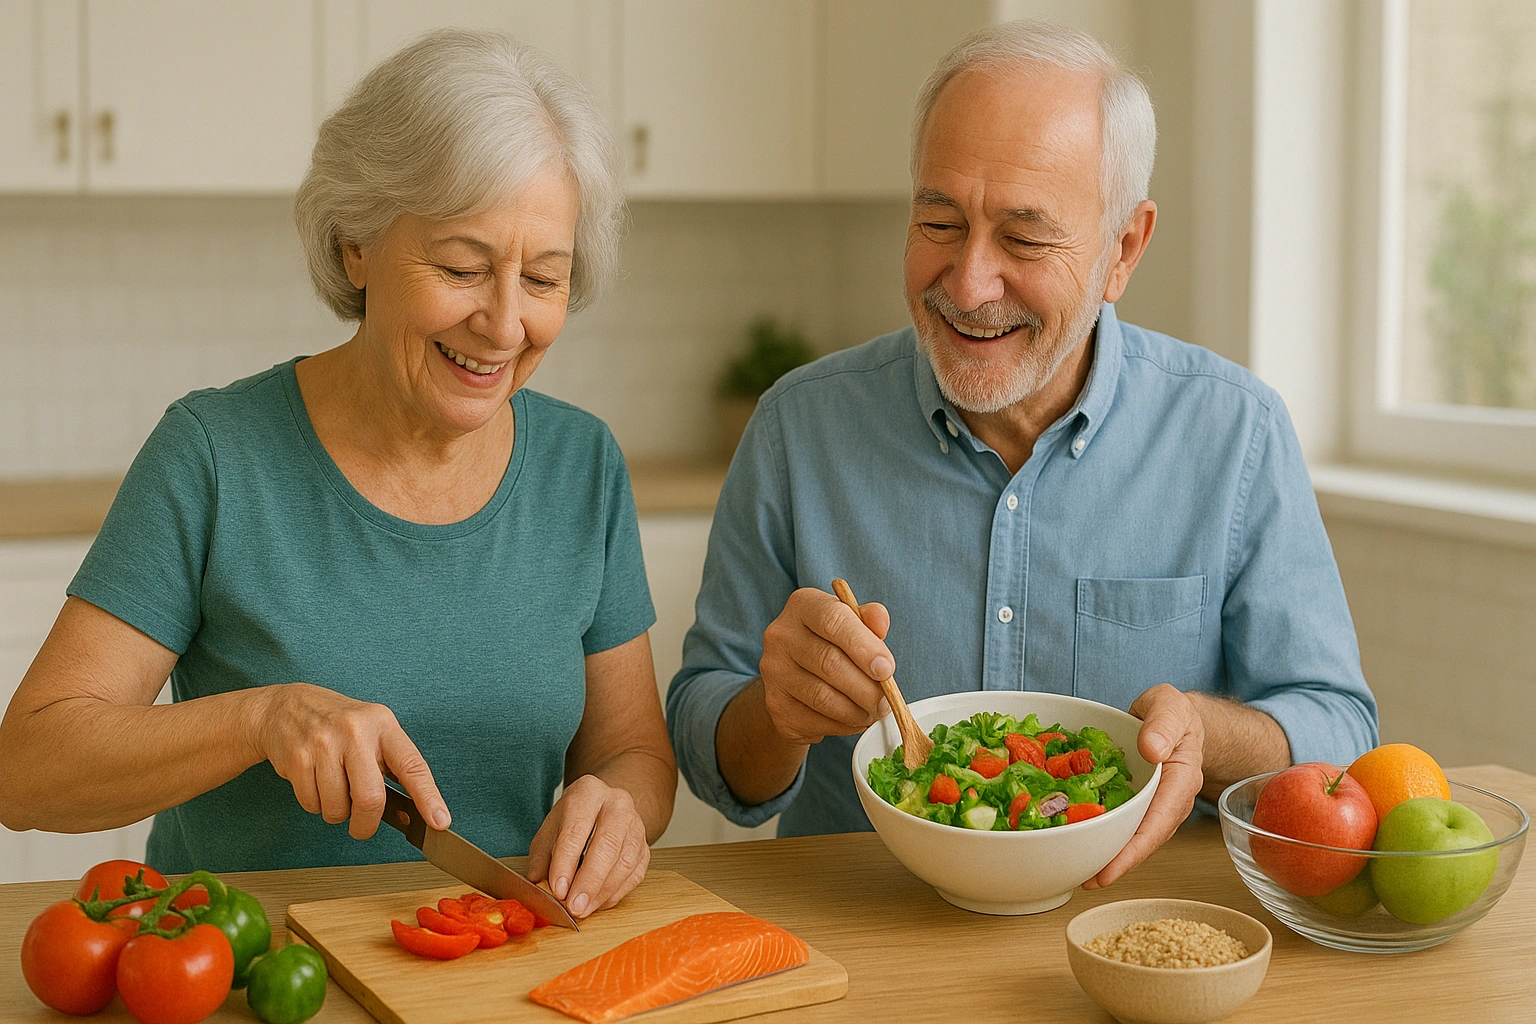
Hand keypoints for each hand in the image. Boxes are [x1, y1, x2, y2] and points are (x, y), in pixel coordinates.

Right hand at [254, 682, 448, 839]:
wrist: (284, 707)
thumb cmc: (337, 724)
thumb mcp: (372, 729)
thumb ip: (390, 763)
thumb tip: (412, 808)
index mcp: (382, 724)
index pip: (412, 765)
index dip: (428, 797)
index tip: (440, 820)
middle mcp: (355, 732)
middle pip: (370, 798)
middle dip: (366, 824)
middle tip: (363, 826)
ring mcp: (323, 745)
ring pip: (337, 808)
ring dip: (337, 813)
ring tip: (335, 790)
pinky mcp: (297, 759)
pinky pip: (312, 805)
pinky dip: (316, 806)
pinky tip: (315, 783)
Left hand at [526, 775, 648, 918]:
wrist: (603, 810)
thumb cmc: (572, 821)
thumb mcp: (549, 830)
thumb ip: (543, 857)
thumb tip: (540, 884)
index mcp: (588, 792)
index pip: (577, 829)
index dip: (566, 863)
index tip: (558, 890)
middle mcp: (618, 805)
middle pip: (608, 844)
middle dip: (589, 881)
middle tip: (573, 906)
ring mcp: (636, 826)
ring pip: (624, 862)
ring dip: (602, 892)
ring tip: (582, 909)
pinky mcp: (645, 848)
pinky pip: (634, 875)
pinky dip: (615, 894)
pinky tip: (597, 903)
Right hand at [757, 587, 894, 746]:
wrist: (796, 678)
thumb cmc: (832, 645)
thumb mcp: (853, 625)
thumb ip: (868, 620)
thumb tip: (879, 619)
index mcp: (803, 605)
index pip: (833, 620)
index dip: (864, 646)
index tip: (887, 669)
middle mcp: (781, 635)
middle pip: (829, 662)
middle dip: (866, 687)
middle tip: (887, 700)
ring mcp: (773, 672)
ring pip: (823, 697)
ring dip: (857, 710)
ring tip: (873, 711)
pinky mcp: (776, 705)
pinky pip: (816, 720)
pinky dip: (843, 725)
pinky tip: (853, 718)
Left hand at [1083, 683, 1203, 888]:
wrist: (1172, 718)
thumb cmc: (1172, 712)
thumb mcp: (1170, 706)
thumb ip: (1163, 723)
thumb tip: (1152, 750)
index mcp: (1180, 779)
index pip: (1159, 821)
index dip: (1135, 849)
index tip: (1111, 870)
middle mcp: (1169, 801)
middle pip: (1145, 839)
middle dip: (1118, 863)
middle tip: (1087, 881)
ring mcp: (1154, 806)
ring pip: (1134, 837)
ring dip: (1110, 856)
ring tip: (1081, 875)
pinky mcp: (1138, 805)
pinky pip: (1123, 824)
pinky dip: (1105, 836)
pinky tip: (1082, 844)